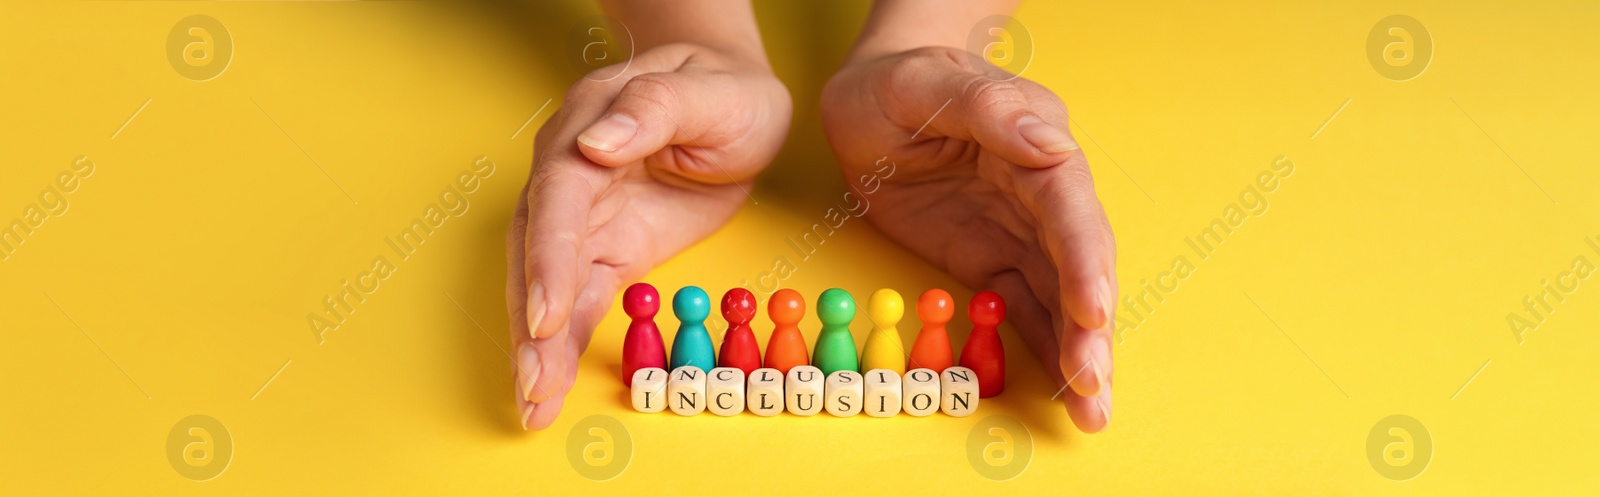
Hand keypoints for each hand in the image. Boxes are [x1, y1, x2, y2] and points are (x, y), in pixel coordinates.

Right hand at [507, 43, 789, 429]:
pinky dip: (564, 344)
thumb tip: (596, 145)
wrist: (738, 100)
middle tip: (535, 383)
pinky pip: (579, 300)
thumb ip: (653, 112)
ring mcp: (585, 216)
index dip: (549, 256)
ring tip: (534, 404)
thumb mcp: (708, 91)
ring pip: (549, 284)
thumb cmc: (724, 88)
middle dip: (532, 321)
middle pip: (537, 250)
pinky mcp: (608, 249)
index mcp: (588, 125)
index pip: (558, 195)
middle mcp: (570, 174)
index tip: (547, 312)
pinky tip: (550, 386)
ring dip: (539, 346)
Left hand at [821, 47, 1116, 431]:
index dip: (1084, 260)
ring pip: (1061, 295)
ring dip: (1079, 351)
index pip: (1069, 204)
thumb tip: (1051, 147)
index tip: (1092, 310)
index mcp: (1034, 138)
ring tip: (1092, 409)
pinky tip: (1067, 390)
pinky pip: (1027, 308)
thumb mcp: (926, 82)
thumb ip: (987, 108)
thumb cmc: (896, 82)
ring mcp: (1022, 228)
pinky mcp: (995, 258)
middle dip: (1090, 327)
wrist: (867, 100)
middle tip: (1095, 386)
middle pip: (1077, 261)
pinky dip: (1048, 348)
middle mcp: (1043, 188)